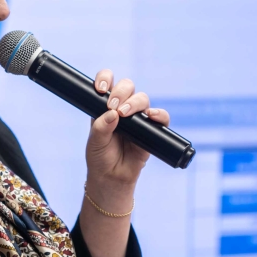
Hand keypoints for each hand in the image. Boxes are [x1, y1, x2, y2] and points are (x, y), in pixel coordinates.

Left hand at [85, 70, 170, 190]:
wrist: (111, 177)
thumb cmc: (100, 157)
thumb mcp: (95, 142)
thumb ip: (100, 127)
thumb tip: (112, 114)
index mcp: (105, 106)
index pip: (107, 83)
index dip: (105, 78)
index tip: (100, 88)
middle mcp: (122, 108)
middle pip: (127, 87)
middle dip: (120, 91)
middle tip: (113, 106)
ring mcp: (138, 118)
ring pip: (142, 98)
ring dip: (134, 102)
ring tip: (124, 114)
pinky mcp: (152, 130)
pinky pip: (161, 117)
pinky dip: (159, 114)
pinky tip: (151, 116)